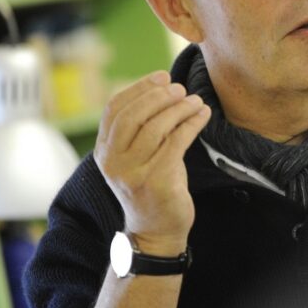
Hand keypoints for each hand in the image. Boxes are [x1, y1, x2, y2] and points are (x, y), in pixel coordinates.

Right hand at [94, 71, 210, 254]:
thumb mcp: (136, 157)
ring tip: (196, 101)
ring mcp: (134, 172)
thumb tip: (163, 86)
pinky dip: (192, 123)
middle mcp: (113, 161)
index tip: (162, 76)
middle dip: (159, 96)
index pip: (114, 108)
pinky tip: (203, 115)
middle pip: (133, 115)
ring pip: (156, 127)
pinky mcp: (157, 180)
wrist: (156, 231)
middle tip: (180, 88)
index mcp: (104, 151)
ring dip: (179, 108)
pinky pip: (177, 142)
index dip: (139, 88)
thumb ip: (139, 128)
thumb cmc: (151, 186)